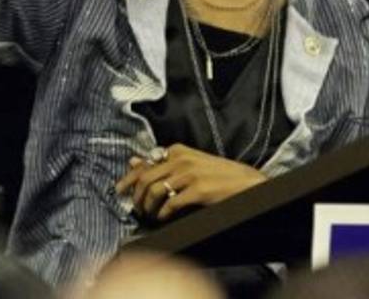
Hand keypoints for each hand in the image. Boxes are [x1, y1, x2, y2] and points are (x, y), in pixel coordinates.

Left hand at [114, 143, 266, 221]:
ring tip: (151, 216)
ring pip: (154, 190)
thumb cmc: (219, 175)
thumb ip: (163, 163)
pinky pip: (170, 203)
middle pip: (145, 178)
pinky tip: (164, 218)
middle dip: (137, 197)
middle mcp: (182, 159)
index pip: (144, 163)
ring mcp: (190, 173)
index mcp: (179, 151)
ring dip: (148, 207)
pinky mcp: (198, 189)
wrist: (248, 183)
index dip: (128, 179)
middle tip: (138, 210)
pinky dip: (163, 214)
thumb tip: (134, 161)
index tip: (120, 190)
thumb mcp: (190, 164)